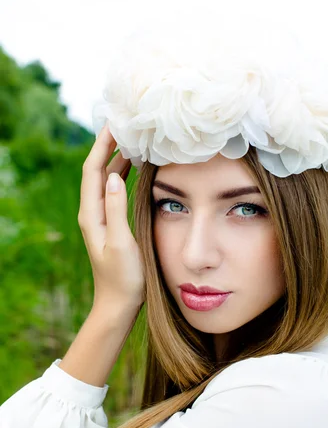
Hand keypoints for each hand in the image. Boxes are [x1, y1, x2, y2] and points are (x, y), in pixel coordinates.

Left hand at [78, 122, 144, 311]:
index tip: (115, 123)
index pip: (92, 170)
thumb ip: (116, 210)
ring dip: (117, 158)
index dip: (102, 145)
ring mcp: (101, 217)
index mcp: (91, 214)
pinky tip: (137, 168)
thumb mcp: (121, 242)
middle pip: (97, 170)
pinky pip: (115, 191)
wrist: (118, 303)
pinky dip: (124, 175)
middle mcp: (92, 212)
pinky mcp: (111, 223)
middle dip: (109, 145)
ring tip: (133, 139)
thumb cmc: (123, 277)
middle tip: (127, 124)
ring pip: (107, 179)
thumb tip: (113, 176)